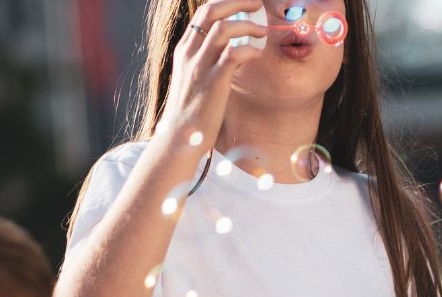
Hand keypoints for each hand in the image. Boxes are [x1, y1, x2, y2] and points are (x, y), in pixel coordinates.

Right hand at [157, 0, 266, 155]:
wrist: (179, 138)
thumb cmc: (191, 114)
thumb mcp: (194, 81)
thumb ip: (206, 63)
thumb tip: (228, 53)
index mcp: (185, 50)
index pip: (203, 12)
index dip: (225, 2)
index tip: (243, 3)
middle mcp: (190, 53)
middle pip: (212, 11)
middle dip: (237, 1)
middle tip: (257, 3)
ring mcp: (201, 67)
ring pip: (223, 28)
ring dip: (247, 25)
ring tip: (262, 30)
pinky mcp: (214, 83)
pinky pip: (233, 55)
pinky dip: (249, 49)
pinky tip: (257, 52)